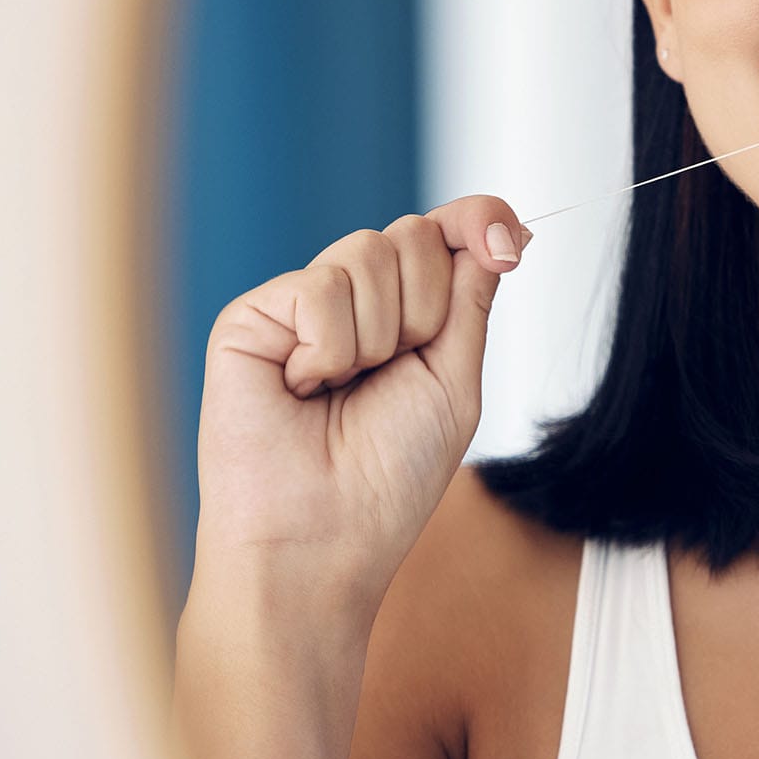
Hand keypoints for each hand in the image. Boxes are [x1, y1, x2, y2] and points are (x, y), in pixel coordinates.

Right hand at [193, 196, 528, 624]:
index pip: (446, 232)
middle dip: (427, 309)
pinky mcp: (251, 317)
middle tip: (390, 374)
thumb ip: (471, 299)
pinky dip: (329, 347)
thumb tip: (501, 227)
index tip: (507, 245)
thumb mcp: (455, 380)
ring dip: (379, 336)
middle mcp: (353, 301)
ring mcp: (300, 306)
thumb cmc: (387, 478)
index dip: (478, 220)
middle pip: (414, 234)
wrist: (321, 539)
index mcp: (405, 314)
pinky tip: (302, 388)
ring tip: (342, 389)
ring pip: (370, 250)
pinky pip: (319, 286)